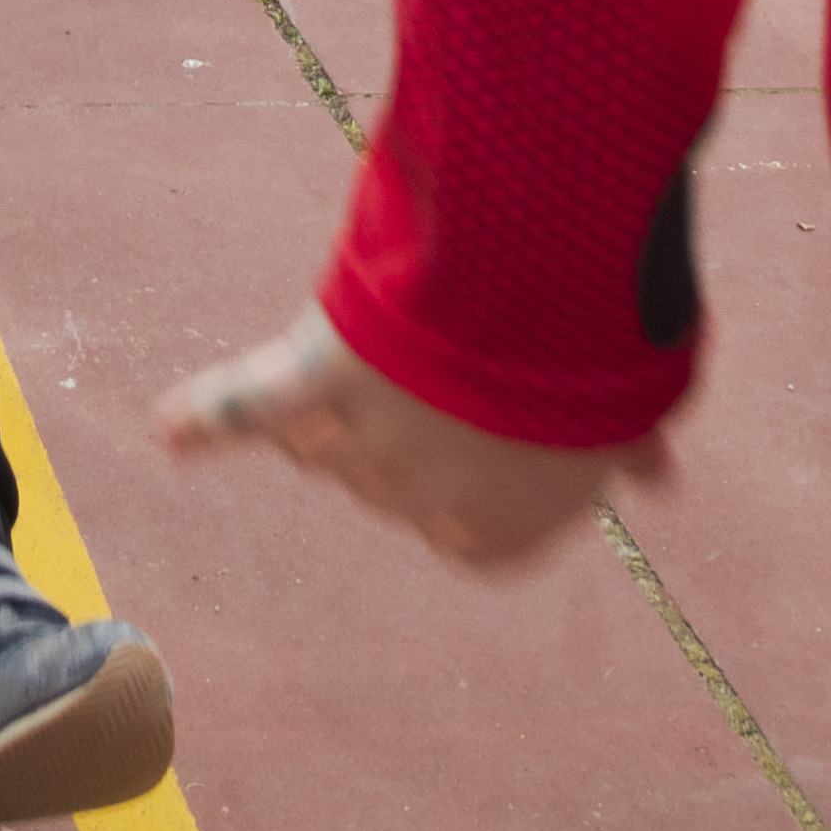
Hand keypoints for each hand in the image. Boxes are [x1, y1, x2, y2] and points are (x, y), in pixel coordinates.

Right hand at [157, 312, 665, 573]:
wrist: (545, 294)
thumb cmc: (595, 359)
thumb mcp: (625, 412)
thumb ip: (627, 451)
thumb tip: (664, 487)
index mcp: (499, 536)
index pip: (469, 531)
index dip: (479, 474)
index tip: (491, 427)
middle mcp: (422, 506)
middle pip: (393, 480)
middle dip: (418, 425)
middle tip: (452, 362)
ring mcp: (363, 444)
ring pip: (330, 440)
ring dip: (343, 403)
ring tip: (387, 341)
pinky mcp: (313, 377)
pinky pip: (249, 401)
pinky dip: (206, 414)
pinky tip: (166, 431)